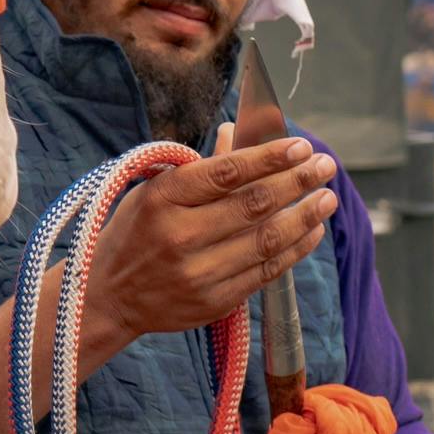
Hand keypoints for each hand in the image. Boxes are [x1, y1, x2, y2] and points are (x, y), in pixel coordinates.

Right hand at [90, 133, 337, 345]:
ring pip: (266, 240)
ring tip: (327, 198)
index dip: (269, 157)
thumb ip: (201, 168)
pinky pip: (265, 272)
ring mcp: (198, 273)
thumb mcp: (155, 191)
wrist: (107, 296)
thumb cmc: (134, 232)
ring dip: (304, 216)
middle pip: (253, 204)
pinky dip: (294, 249)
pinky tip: (311, 231)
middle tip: (325, 166)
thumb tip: (238, 131)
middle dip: (297, 182)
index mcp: (163, 198)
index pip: (227, 172)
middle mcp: (180, 236)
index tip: (301, 146)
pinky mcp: (214, 301)